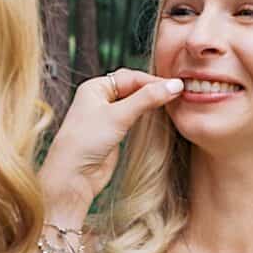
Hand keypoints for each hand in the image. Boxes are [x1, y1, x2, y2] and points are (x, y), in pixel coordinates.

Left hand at [38, 69, 184, 214]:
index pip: (131, 77)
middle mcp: (101, 99)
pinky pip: (135, 118)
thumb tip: (174, 85)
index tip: (177, 86)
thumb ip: (147, 99)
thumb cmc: (85, 142)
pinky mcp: (115, 132)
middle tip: (178, 93)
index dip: (154, 81)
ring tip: (173, 103)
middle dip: (154, 90)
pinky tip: (159, 115)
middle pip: (134, 87)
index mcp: (96, 87)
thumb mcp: (119, 115)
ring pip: (136, 102)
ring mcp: (108, 115)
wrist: (74, 175)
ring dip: (152, 102)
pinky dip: (148, 115)